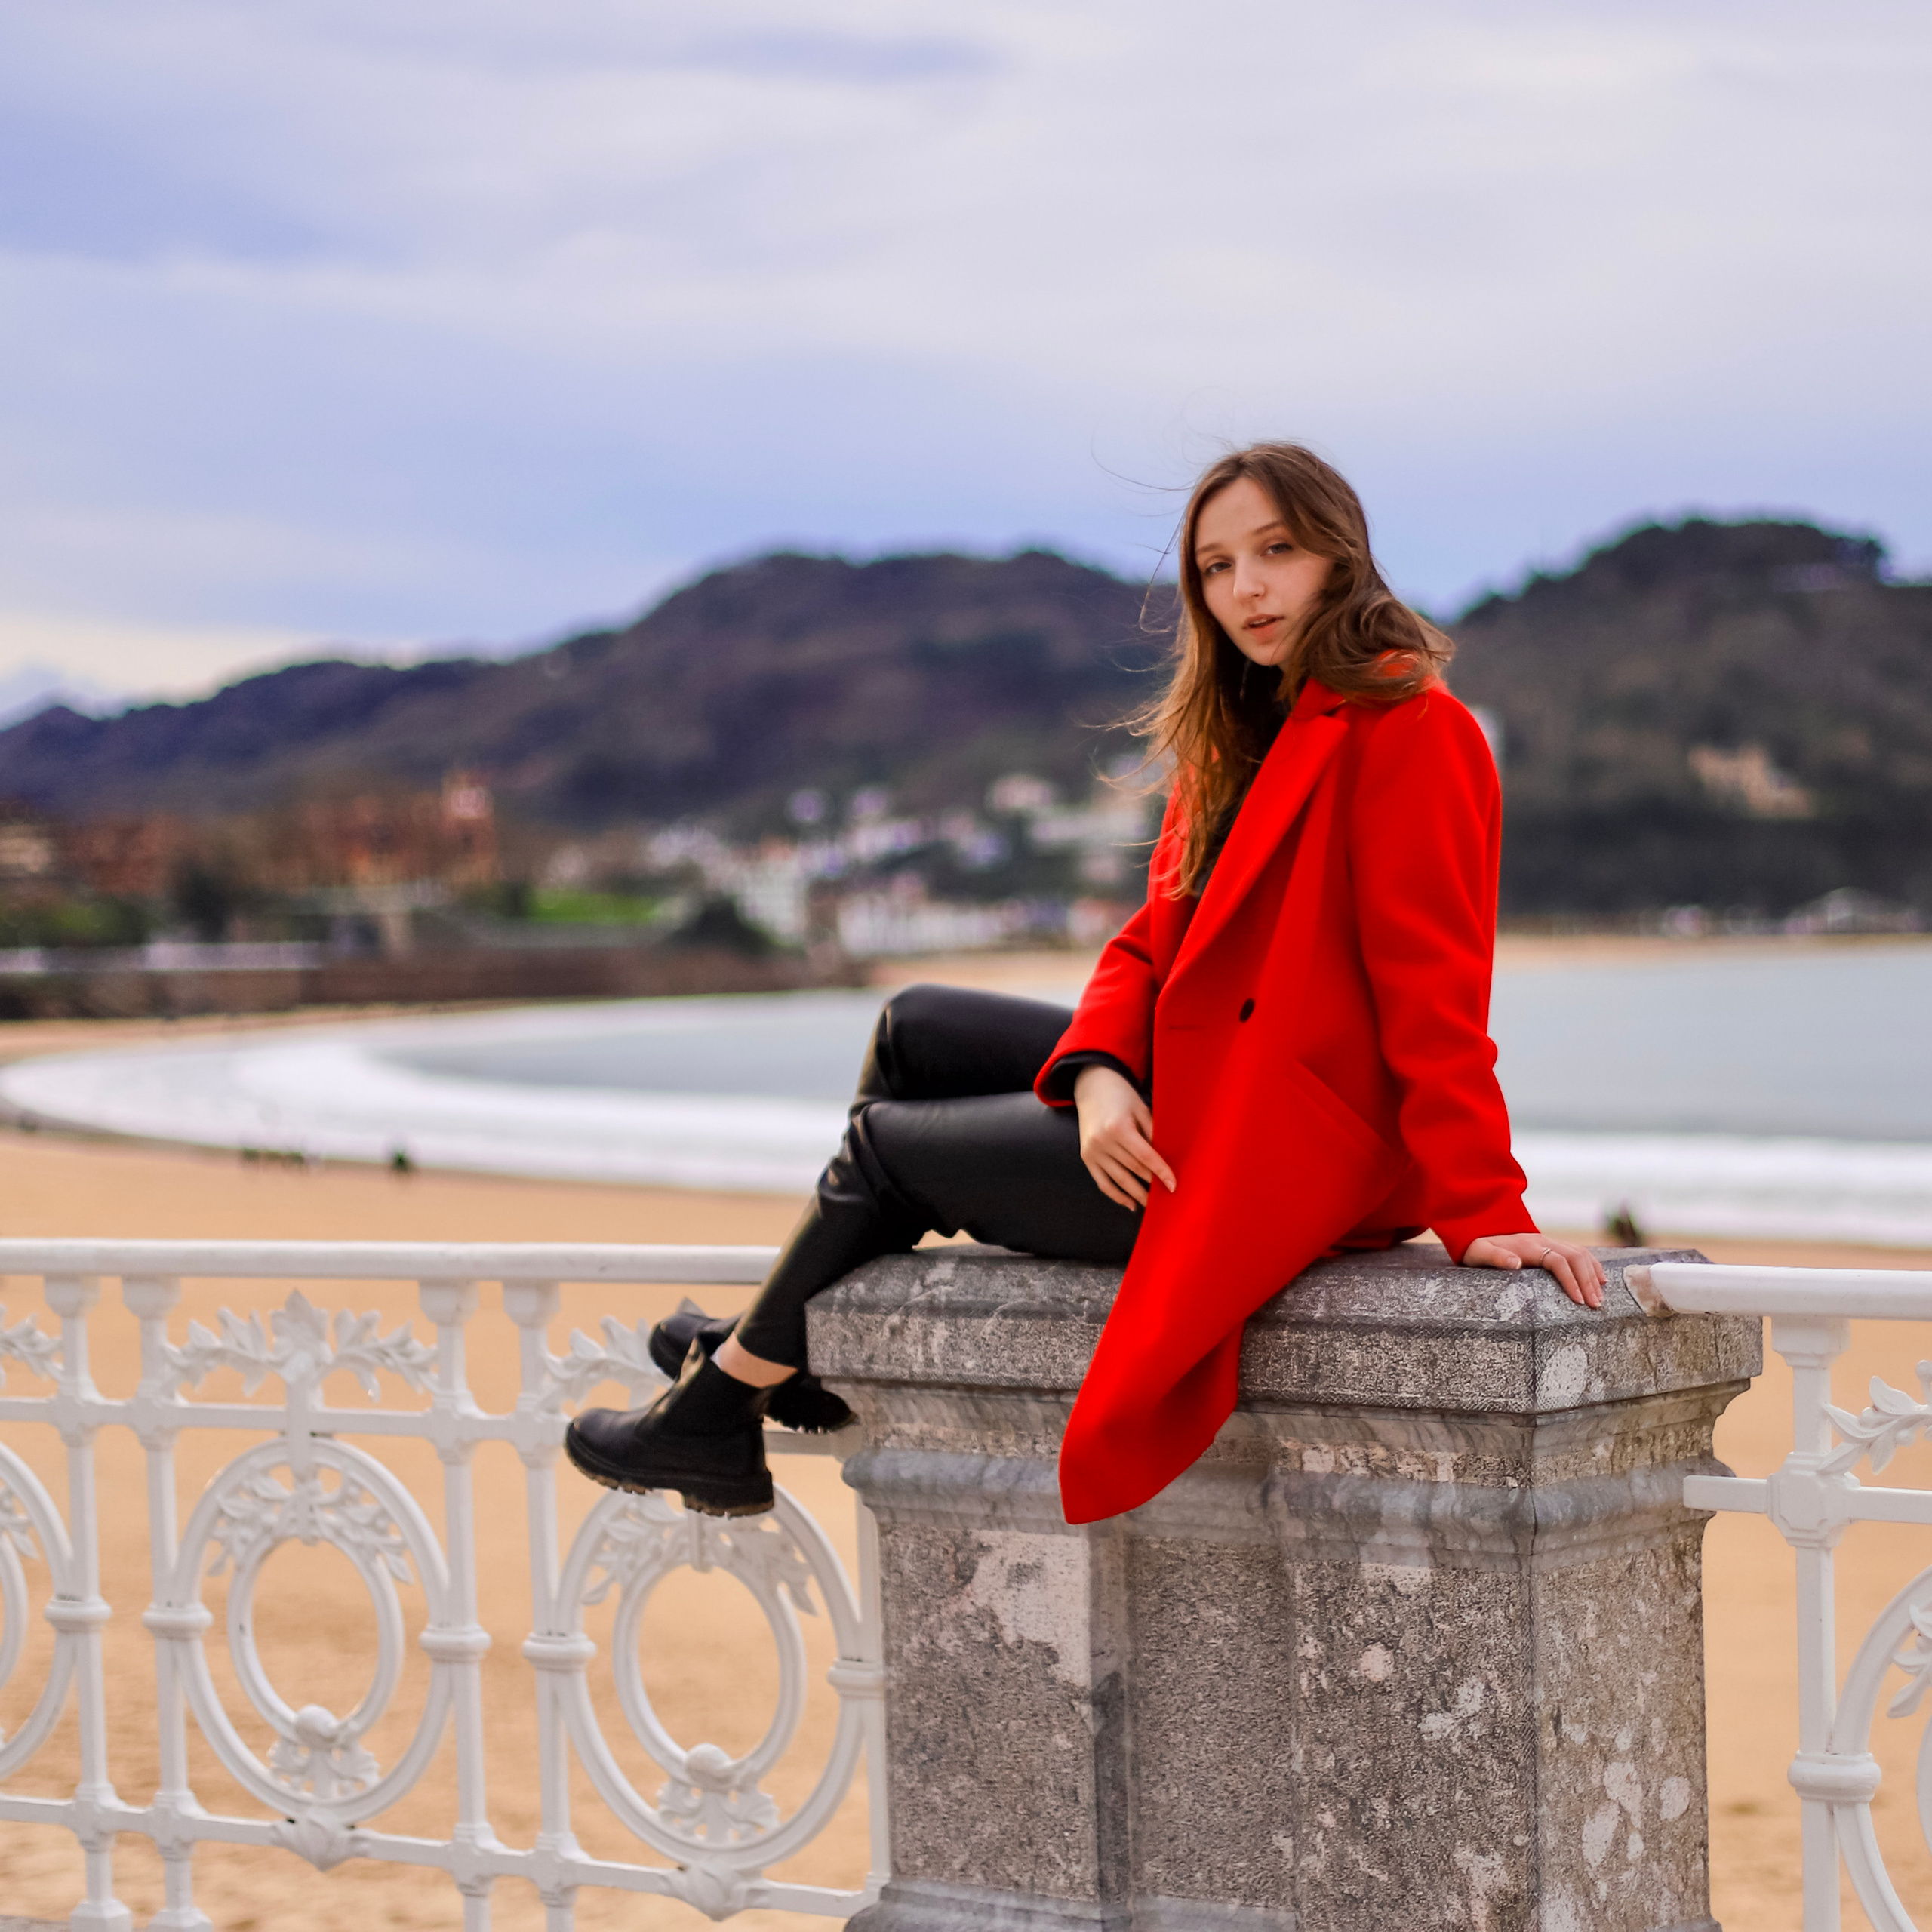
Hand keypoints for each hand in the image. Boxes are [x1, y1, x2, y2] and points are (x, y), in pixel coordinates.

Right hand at [1073, 1064, 1175, 1210]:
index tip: (1173, 1186)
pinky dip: (1117, 1196)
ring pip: (1119, 1180)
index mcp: (1118, 1128)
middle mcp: (1103, 1141)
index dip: (1161, 1172)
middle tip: (1168, 1197)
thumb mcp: (1141, 1109)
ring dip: (1138, 1194)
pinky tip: (1132, 1204)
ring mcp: (1092, 1151)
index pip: (1145, 1156)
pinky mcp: (1086, 1157)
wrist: (1091, 1087)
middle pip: (1133, 1169)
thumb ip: (1152, 1132)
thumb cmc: (1121, 1096)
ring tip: (1154, 1205)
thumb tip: (1167, 1158)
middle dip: (1152, 1184)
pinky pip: (1103, 1183)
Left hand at [1462, 1233, 1605, 1309]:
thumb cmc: (1477, 1249)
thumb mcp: (1479, 1253)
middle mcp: (1543, 1240)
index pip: (1557, 1260)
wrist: (1478, 1233)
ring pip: (1581, 1254)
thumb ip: (1495, 1258)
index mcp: (1528, 1245)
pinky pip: (1579, 1253)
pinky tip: (1600, 1281)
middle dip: (1588, 1281)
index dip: (1570, 1279)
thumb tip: (1515, 1264)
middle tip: (1595, 1305)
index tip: (1578, 1301)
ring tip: (1600, 1299)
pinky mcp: (1553, 1246)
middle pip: (1575, 1257)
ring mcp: (1549, 1241)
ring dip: (1593, 1275)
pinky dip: (1592, 1266)